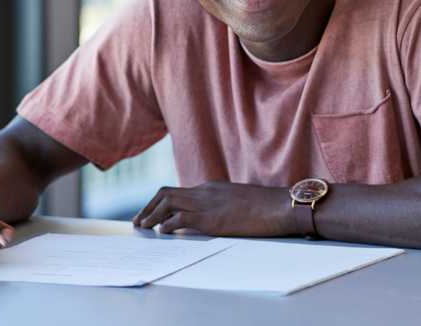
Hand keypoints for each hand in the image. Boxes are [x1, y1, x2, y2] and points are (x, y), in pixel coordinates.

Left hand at [131, 182, 293, 236]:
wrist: (281, 206)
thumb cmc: (267, 207)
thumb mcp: (241, 202)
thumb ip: (224, 206)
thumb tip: (217, 218)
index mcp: (213, 187)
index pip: (179, 192)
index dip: (162, 204)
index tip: (153, 214)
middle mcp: (205, 191)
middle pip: (166, 193)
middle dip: (148, 206)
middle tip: (139, 220)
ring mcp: (207, 203)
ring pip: (167, 203)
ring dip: (151, 215)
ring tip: (143, 227)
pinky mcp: (211, 218)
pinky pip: (179, 219)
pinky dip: (167, 225)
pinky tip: (162, 232)